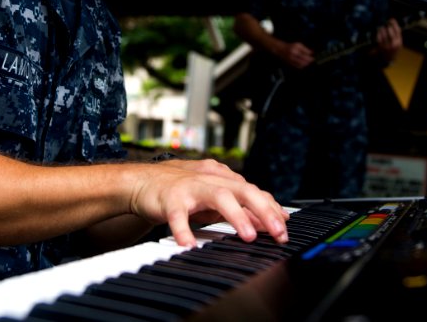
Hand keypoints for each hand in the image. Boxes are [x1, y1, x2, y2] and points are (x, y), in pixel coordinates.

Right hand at [128, 158, 289, 247]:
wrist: (141, 182)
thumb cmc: (180, 190)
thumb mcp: (213, 198)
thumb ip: (239, 207)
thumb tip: (268, 221)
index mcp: (222, 179)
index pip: (254, 191)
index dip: (272, 208)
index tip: (285, 227)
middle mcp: (210, 180)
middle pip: (243, 190)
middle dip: (264, 210)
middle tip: (279, 232)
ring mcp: (190, 188)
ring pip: (218, 196)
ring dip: (236, 215)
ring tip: (248, 235)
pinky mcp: (169, 199)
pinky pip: (178, 215)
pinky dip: (183, 230)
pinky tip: (188, 245)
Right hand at [276, 40, 313, 69]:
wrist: (281, 49)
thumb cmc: (290, 46)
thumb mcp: (298, 45)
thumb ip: (305, 49)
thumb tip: (312, 53)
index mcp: (295, 48)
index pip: (305, 53)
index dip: (310, 55)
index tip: (314, 56)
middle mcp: (293, 54)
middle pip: (303, 59)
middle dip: (309, 60)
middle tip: (312, 60)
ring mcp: (291, 59)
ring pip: (301, 64)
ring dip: (306, 63)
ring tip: (309, 62)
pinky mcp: (290, 63)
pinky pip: (298, 66)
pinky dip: (302, 66)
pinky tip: (304, 64)